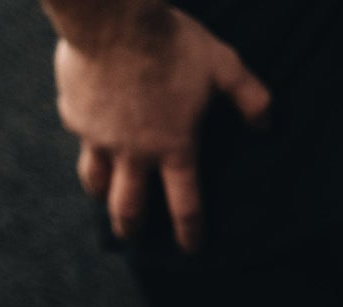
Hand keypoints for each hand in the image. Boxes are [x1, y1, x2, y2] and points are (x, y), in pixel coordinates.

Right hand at [53, 7, 270, 251]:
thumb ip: (250, 98)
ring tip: (104, 197)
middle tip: (132, 238)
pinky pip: (79, 135)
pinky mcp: (73, 113)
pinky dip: (86, 139)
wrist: (111, 16)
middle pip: (129, 206)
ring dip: (101, 193)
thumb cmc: (171, 42)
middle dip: (131, 228)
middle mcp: (135, 152)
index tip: (191, 249)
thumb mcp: (223, 66)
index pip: (185, 205)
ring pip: (95, 179)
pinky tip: (89, 135)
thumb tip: (268, 126)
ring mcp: (99, 135)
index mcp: (174, 148)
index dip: (190, 232)